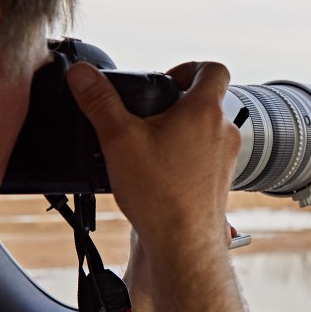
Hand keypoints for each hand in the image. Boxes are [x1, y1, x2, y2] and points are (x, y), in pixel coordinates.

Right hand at [67, 61, 239, 261]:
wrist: (183, 244)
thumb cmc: (159, 194)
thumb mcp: (119, 139)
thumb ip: (100, 102)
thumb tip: (83, 73)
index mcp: (205, 110)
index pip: (212, 68)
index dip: (189, 67)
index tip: (165, 81)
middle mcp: (223, 131)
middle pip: (207, 101)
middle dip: (177, 104)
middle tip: (148, 117)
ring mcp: (227, 158)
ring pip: (206, 131)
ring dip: (181, 133)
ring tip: (149, 148)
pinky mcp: (221, 182)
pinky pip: (206, 158)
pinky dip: (186, 158)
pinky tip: (158, 174)